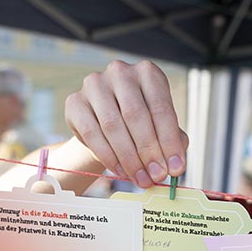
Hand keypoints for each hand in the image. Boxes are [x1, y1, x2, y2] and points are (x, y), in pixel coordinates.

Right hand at [65, 60, 188, 188]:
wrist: (104, 121)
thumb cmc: (138, 122)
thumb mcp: (159, 126)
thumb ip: (171, 141)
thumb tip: (175, 165)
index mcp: (147, 73)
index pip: (161, 108)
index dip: (169, 141)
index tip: (176, 168)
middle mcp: (120, 72)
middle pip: (136, 115)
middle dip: (149, 151)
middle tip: (157, 176)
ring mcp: (95, 84)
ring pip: (113, 126)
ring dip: (129, 158)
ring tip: (141, 178)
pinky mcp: (75, 102)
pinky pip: (91, 133)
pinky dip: (108, 156)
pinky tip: (121, 171)